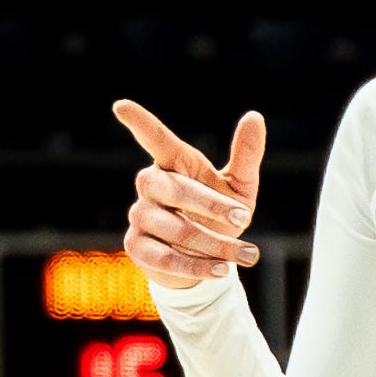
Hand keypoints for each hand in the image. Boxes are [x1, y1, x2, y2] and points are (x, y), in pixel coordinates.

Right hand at [115, 98, 266, 291]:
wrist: (206, 260)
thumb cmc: (220, 216)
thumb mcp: (239, 188)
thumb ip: (246, 156)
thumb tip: (255, 116)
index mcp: (174, 164)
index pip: (156, 140)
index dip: (140, 124)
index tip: (121, 106)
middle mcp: (151, 186)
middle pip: (171, 188)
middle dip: (210, 204)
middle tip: (244, 218)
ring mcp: (140, 216)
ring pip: (173, 228)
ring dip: (213, 243)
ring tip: (247, 254)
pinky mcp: (136, 247)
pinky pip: (165, 257)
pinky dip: (197, 266)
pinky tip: (222, 270)